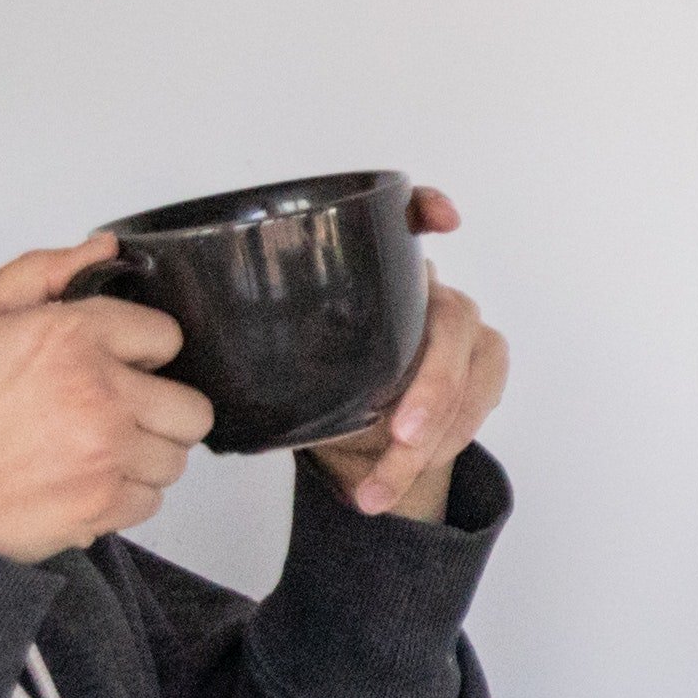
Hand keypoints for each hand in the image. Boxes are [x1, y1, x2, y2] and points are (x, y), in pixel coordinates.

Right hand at [0, 237, 214, 561]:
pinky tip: (81, 484)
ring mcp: (106, 454)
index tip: (113, 365)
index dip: (139, 352)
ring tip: (90, 452)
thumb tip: (103, 249)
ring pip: (176, 457)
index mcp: (70, 336)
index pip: (166, 336)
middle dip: (158, 409)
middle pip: (190, 406)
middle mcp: (100, 393)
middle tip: (112, 414)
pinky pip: (152, 501)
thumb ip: (40, 274)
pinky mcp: (102, 506)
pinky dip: (123, 498)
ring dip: (143, 455)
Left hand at [298, 189, 507, 525]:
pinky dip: (445, 446)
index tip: (444, 221)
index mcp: (377, 278)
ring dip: (432, 438)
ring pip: (468, 373)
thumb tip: (211, 351)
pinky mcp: (487, 365)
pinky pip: (481, 403)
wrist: (364, 449)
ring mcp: (464, 329)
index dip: (426, 209)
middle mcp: (428, 294)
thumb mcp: (291, 374)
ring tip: (377, 489)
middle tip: (400, 436)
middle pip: (450, 319)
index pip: (408, 219)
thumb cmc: (326, 398)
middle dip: (432, 386)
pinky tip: (400, 478)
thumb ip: (276, 352)